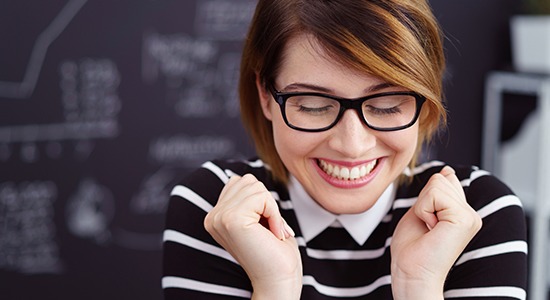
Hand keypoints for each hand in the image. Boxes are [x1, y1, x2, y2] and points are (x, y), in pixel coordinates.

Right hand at [204, 174, 301, 298]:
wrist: (279, 282)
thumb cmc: (276, 254)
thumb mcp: (257, 218)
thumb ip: (246, 199)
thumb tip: (242, 177)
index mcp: (215, 217)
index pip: (241, 182)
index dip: (262, 201)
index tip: (265, 228)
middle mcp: (212, 217)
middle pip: (248, 180)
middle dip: (267, 203)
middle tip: (270, 231)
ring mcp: (219, 217)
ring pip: (255, 186)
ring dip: (272, 209)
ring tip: (270, 233)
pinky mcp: (231, 220)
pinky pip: (262, 197)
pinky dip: (274, 214)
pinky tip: (271, 234)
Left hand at [390, 166, 481, 298]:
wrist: (411, 273)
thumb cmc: (412, 249)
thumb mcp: (421, 211)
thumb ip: (435, 193)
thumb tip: (447, 171)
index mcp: (462, 212)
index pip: (443, 179)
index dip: (425, 198)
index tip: (426, 223)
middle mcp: (470, 214)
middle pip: (439, 179)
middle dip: (423, 201)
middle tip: (426, 227)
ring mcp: (470, 216)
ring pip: (437, 183)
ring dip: (422, 206)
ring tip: (429, 229)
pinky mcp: (465, 219)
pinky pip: (435, 194)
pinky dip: (423, 210)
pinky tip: (431, 230)